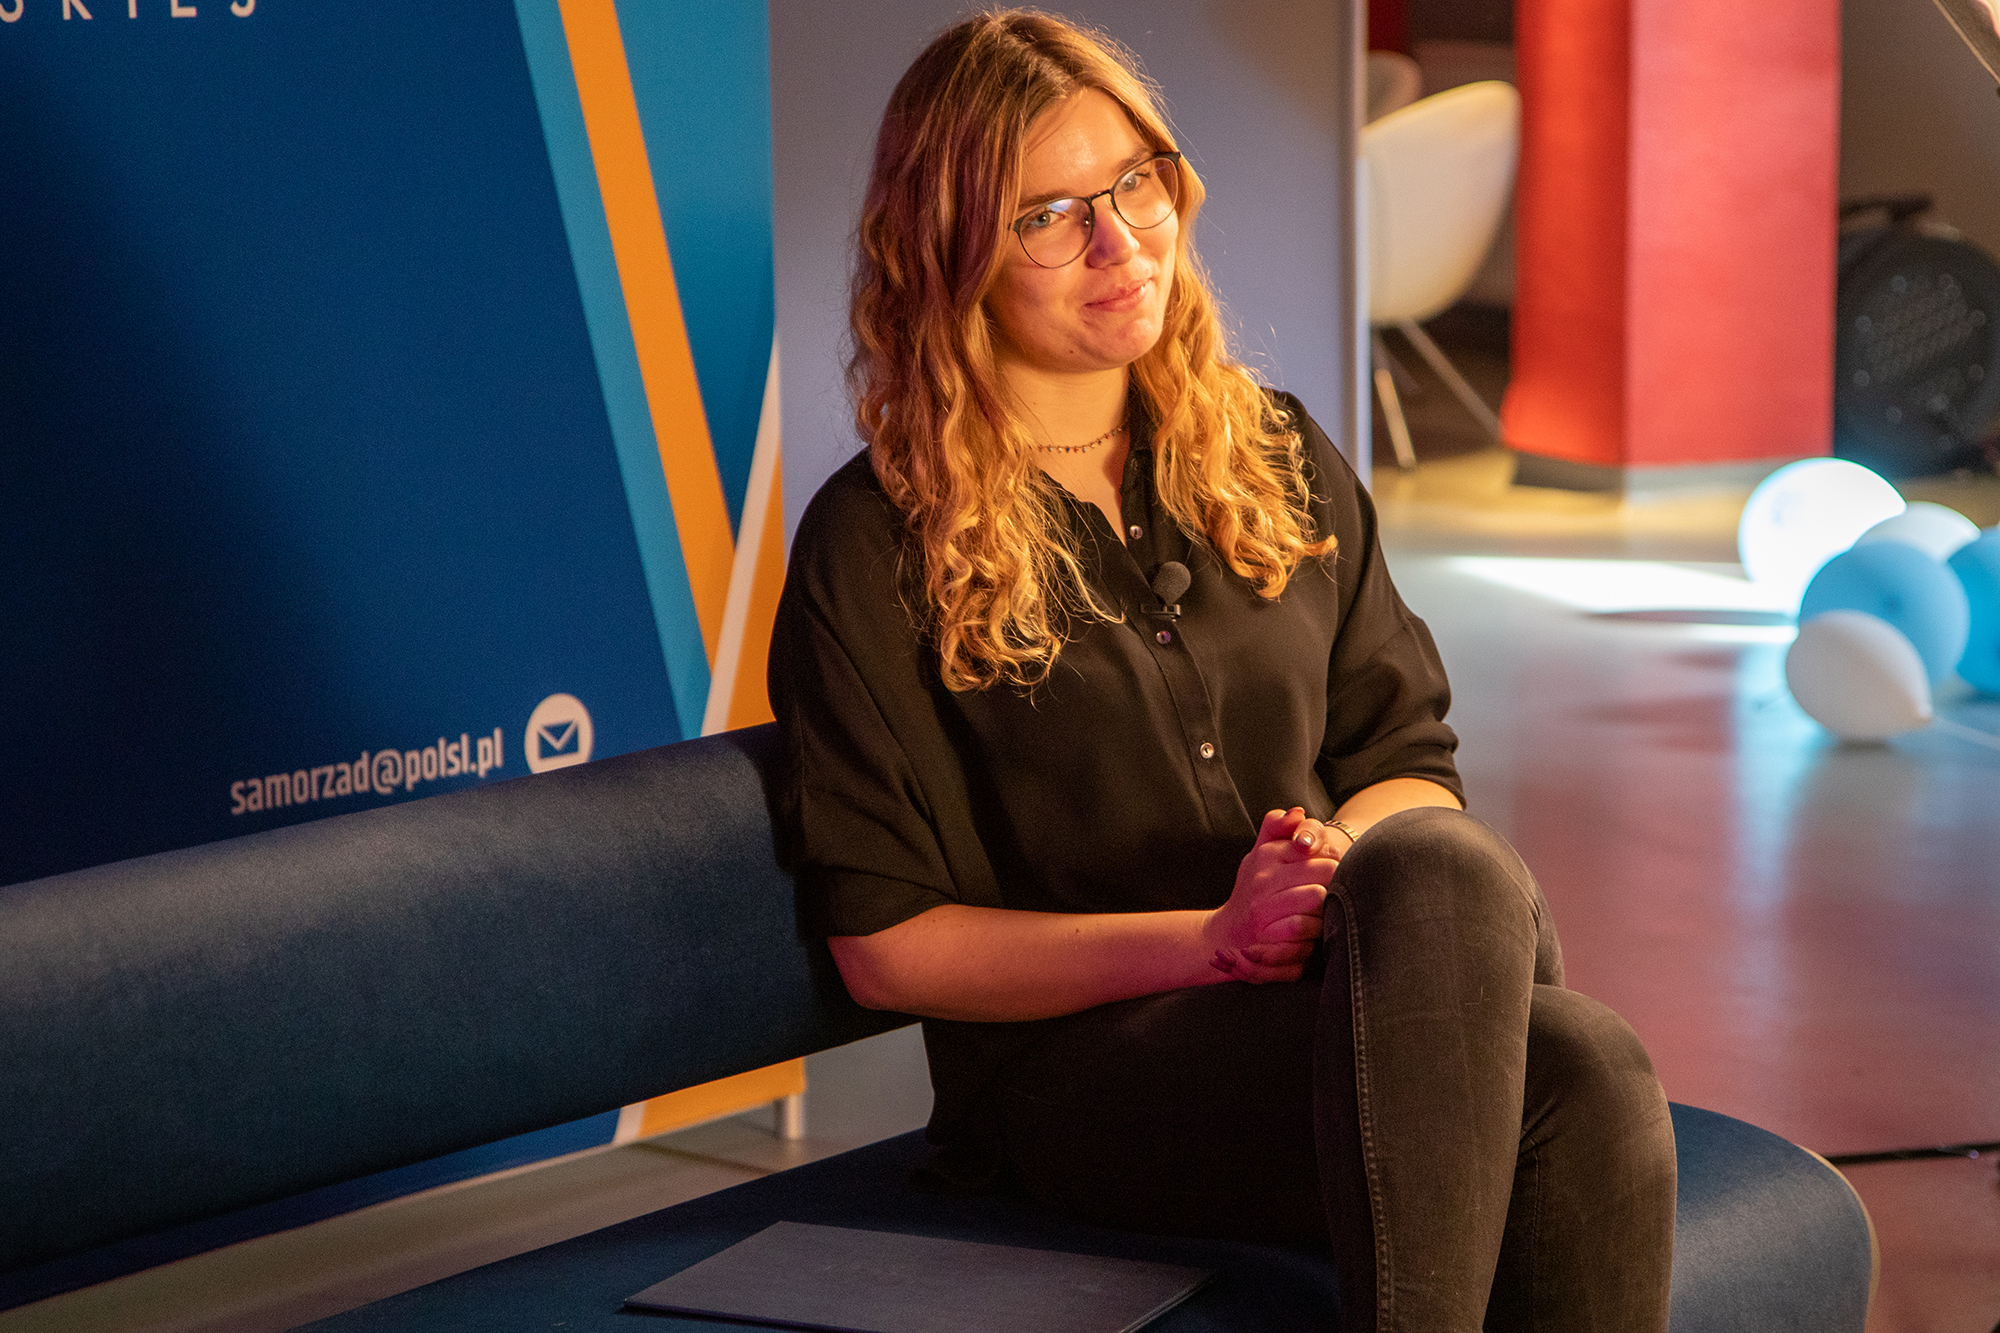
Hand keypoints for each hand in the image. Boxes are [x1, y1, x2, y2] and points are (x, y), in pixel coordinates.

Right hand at [1203, 808, 1334, 983]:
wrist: (1228, 934)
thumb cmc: (1252, 890)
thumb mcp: (1259, 854)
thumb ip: (1277, 828)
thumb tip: (1299, 812)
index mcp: (1266, 854)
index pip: (1318, 847)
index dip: (1333, 859)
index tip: (1327, 871)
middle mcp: (1263, 878)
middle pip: (1325, 871)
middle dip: (1335, 882)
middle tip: (1330, 892)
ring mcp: (1264, 907)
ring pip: (1319, 897)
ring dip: (1327, 907)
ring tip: (1319, 912)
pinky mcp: (1270, 936)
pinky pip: (1308, 926)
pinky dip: (1315, 931)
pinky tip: (1310, 931)